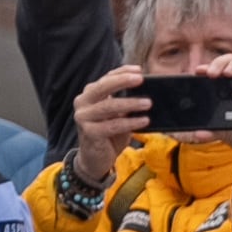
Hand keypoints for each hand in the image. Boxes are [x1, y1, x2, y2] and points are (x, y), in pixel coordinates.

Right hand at [71, 63, 151, 187]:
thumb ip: (125, 102)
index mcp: (90, 94)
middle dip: (123, 81)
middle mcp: (83, 102)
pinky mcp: (89, 132)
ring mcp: (83, 117)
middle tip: (141, 79)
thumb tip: (147, 92)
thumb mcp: (118, 115)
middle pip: (103, 87)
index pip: (107, 78)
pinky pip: (112, 125)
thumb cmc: (109, 135)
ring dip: (131, 104)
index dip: (122, 72)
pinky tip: (144, 121)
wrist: (94, 160)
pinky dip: (130, 122)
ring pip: (109, 106)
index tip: (139, 70)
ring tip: (148, 103)